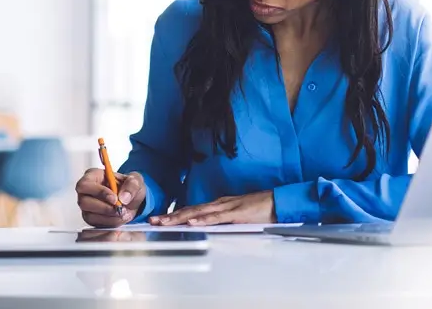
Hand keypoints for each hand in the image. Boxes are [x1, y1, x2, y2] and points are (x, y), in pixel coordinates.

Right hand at [75, 168, 145, 226]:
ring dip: (108, 217)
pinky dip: (110, 223)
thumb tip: (123, 197)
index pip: (85, 185)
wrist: (132, 200)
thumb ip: (132, 185)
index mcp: (93, 176)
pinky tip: (120, 218)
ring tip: (123, 213)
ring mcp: (87, 206)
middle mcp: (86, 192)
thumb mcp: (135, 180)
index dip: (98, 192)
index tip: (114, 198)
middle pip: (84, 202)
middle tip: (119, 209)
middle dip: (104, 208)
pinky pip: (96, 224)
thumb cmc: (129, 186)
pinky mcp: (91, 218)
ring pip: (89, 216)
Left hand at [150, 190, 274, 225]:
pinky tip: (191, 223)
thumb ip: (223, 221)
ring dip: (180, 218)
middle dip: (170, 216)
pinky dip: (203, 220)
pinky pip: (217, 217)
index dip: (174, 215)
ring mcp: (227, 207)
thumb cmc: (260, 210)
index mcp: (219, 205)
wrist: (279, 203)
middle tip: (153, 220)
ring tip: (164, 222)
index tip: (160, 220)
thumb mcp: (237, 218)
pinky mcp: (236, 213)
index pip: (192, 211)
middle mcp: (219, 204)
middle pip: (190, 210)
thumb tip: (210, 229)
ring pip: (198, 213)